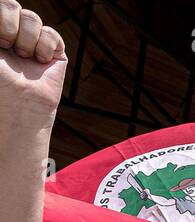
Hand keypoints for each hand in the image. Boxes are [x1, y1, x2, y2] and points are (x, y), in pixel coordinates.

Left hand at [0, 1, 66, 127]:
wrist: (18, 102)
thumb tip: (6, 20)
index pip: (0, 5)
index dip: (0, 18)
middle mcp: (11, 31)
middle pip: (12, 5)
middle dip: (8, 26)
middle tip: (6, 46)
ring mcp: (32, 40)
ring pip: (32, 18)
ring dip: (26, 40)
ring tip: (24, 57)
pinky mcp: (54, 51)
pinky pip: (51, 34)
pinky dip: (45, 47)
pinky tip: (40, 61)